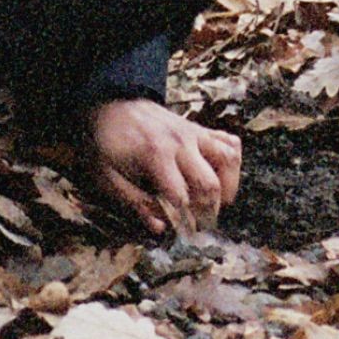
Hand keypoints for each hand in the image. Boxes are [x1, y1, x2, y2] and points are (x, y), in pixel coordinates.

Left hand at [88, 99, 239, 236]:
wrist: (112, 103)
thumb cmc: (106, 143)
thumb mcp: (107, 176)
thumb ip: (134, 202)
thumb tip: (161, 228)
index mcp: (155, 155)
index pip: (181, 197)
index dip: (184, 222)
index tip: (183, 236)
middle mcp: (181, 142)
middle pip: (210, 184)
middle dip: (208, 213)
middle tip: (200, 227)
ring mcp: (194, 133)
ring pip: (228, 160)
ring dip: (228, 188)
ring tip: (216, 204)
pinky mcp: (200, 129)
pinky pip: (230, 143)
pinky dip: (232, 163)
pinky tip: (221, 179)